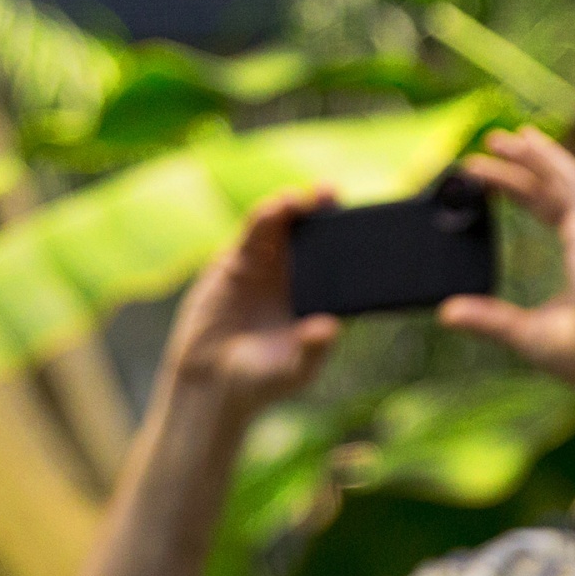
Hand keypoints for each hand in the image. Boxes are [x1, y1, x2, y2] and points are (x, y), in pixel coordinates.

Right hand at [160, 188, 341, 422]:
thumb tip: (331, 328)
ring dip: (292, 207)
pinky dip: (263, 218)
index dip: (351, 237)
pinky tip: (274, 209)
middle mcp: (297, 276)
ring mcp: (266, 267)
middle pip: (315, 234)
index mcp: (321, 298)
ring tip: (301, 197)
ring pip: (283, 227)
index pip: (342, 260)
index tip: (365, 222)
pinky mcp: (236, 264)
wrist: (209, 384)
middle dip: (323, 209)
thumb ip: (313, 350)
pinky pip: (252, 235)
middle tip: (331, 191)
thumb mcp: (295, 371)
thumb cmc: (260, 381)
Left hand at [442, 127, 574, 417]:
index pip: (550, 206)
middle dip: (524, 162)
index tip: (477, 172)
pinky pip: (572, 187)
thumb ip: (489, 319)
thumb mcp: (528, 334)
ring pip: (568, 177)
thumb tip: (446, 312)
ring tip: (502, 137)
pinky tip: (528, 145)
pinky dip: (550, 162)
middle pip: (556, 186)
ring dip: (535, 152)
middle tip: (488, 143)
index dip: (518, 185)